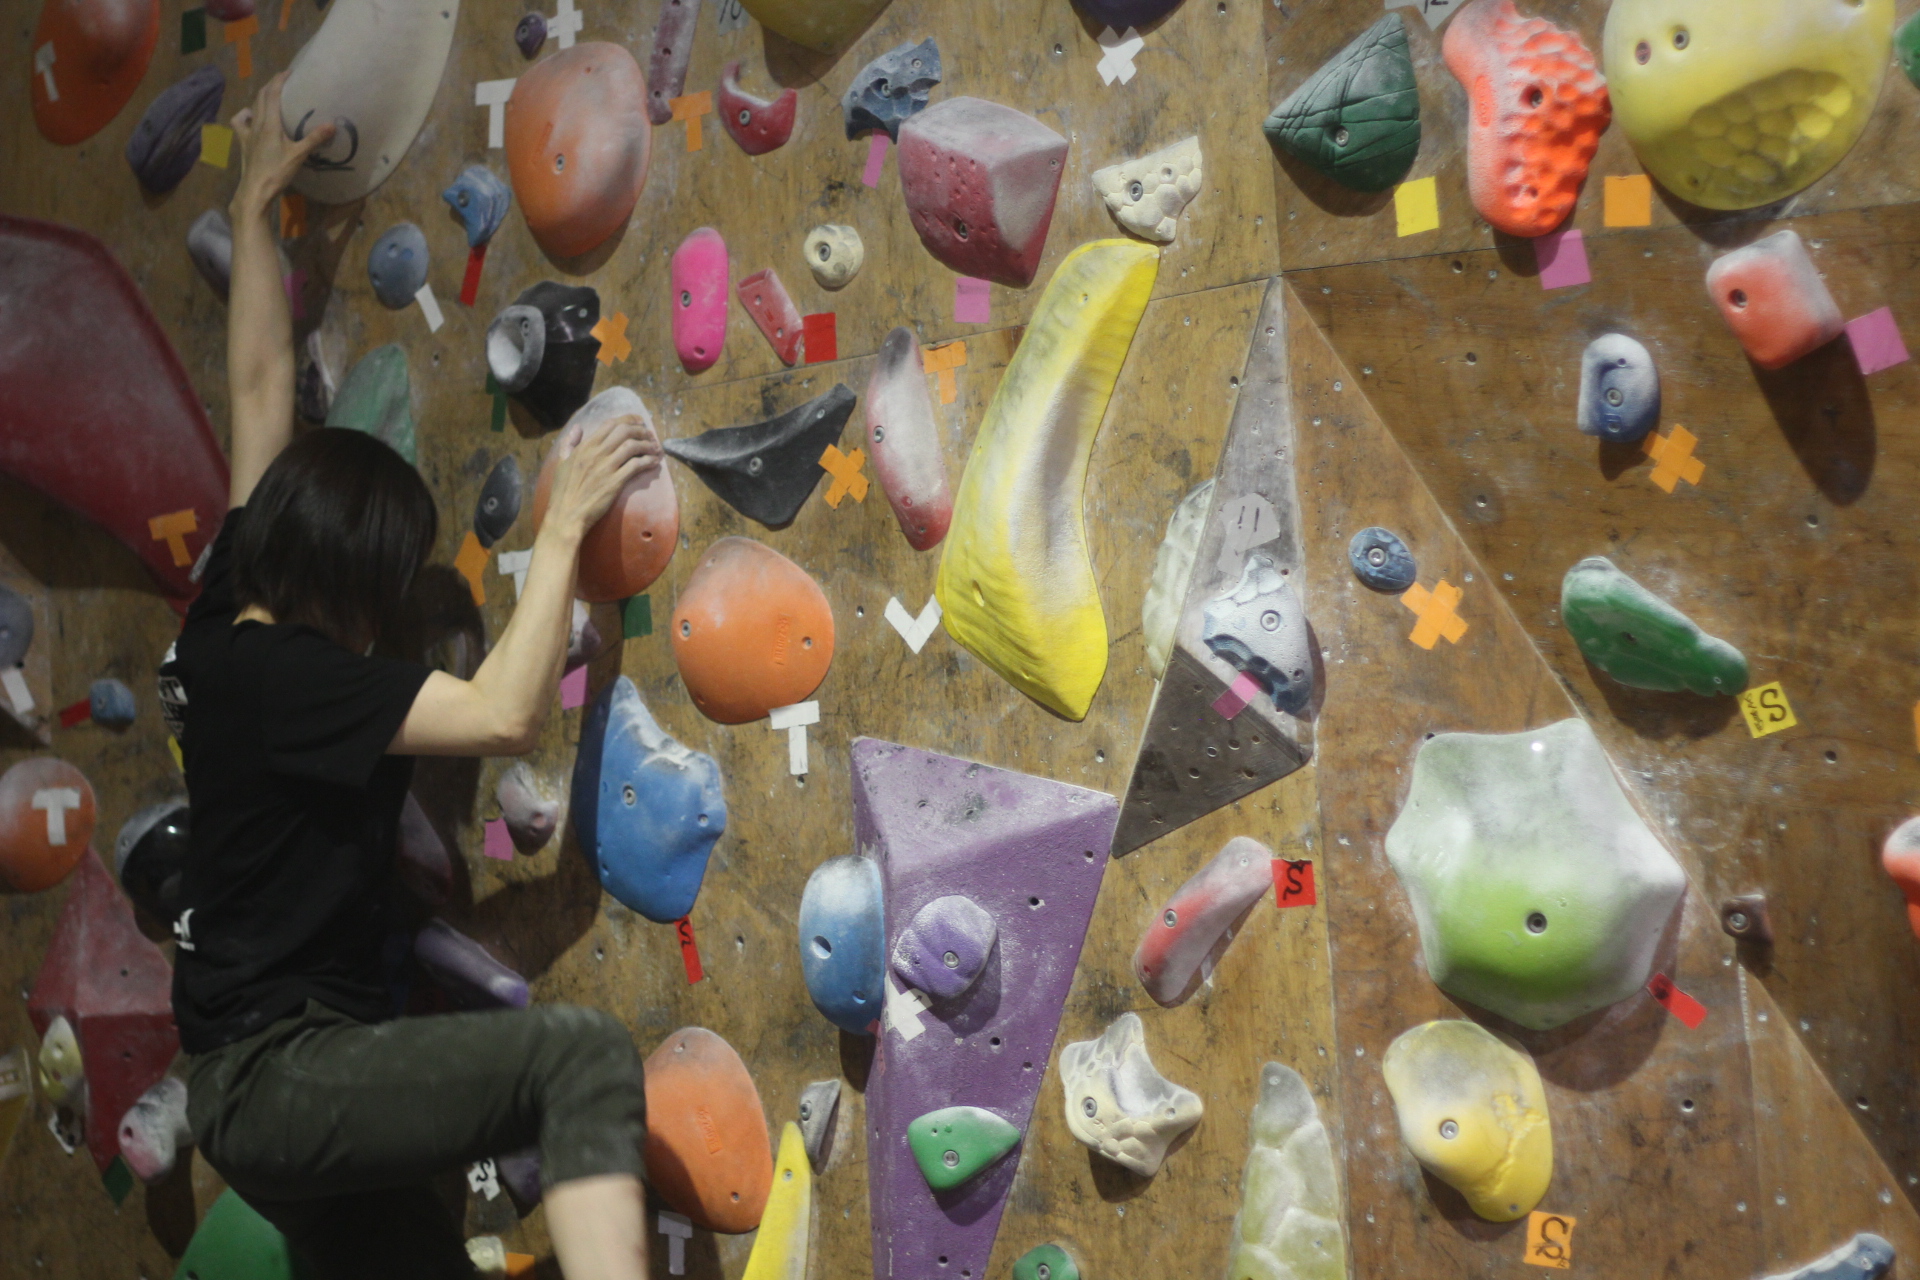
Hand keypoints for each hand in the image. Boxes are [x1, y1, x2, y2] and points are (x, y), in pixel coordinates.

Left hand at [229, 73, 332, 215]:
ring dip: (261, 97)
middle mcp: (257, 123)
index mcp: (269, 123)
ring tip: (271, 95)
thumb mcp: (298, 155)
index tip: (289, 72)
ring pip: (252, 106)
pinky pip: (240, 122)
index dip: (280, 80)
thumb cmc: (277, 172)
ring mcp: (247, 132)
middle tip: (284, 80)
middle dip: (272, 85)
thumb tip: (332, 125)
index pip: (272, 93)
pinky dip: (245, 114)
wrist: (255, 190)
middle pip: (261, 96)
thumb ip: (314, 139)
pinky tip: (250, 116)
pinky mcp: (243, 142)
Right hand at [543, 415, 661, 540]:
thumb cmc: (562, 491)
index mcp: (585, 447)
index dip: (628, 419)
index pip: (610, 424)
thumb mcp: (561, 463)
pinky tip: (654, 462)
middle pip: (624, 431)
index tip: (638, 422)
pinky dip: (648, 461)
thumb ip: (569, 443)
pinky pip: (636, 465)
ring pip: (632, 446)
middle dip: (641, 430)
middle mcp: (596, 453)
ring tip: (655, 448)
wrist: (566, 515)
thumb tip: (577, 428)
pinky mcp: (615, 482)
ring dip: (648, 445)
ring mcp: (606, 467)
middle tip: (650, 435)